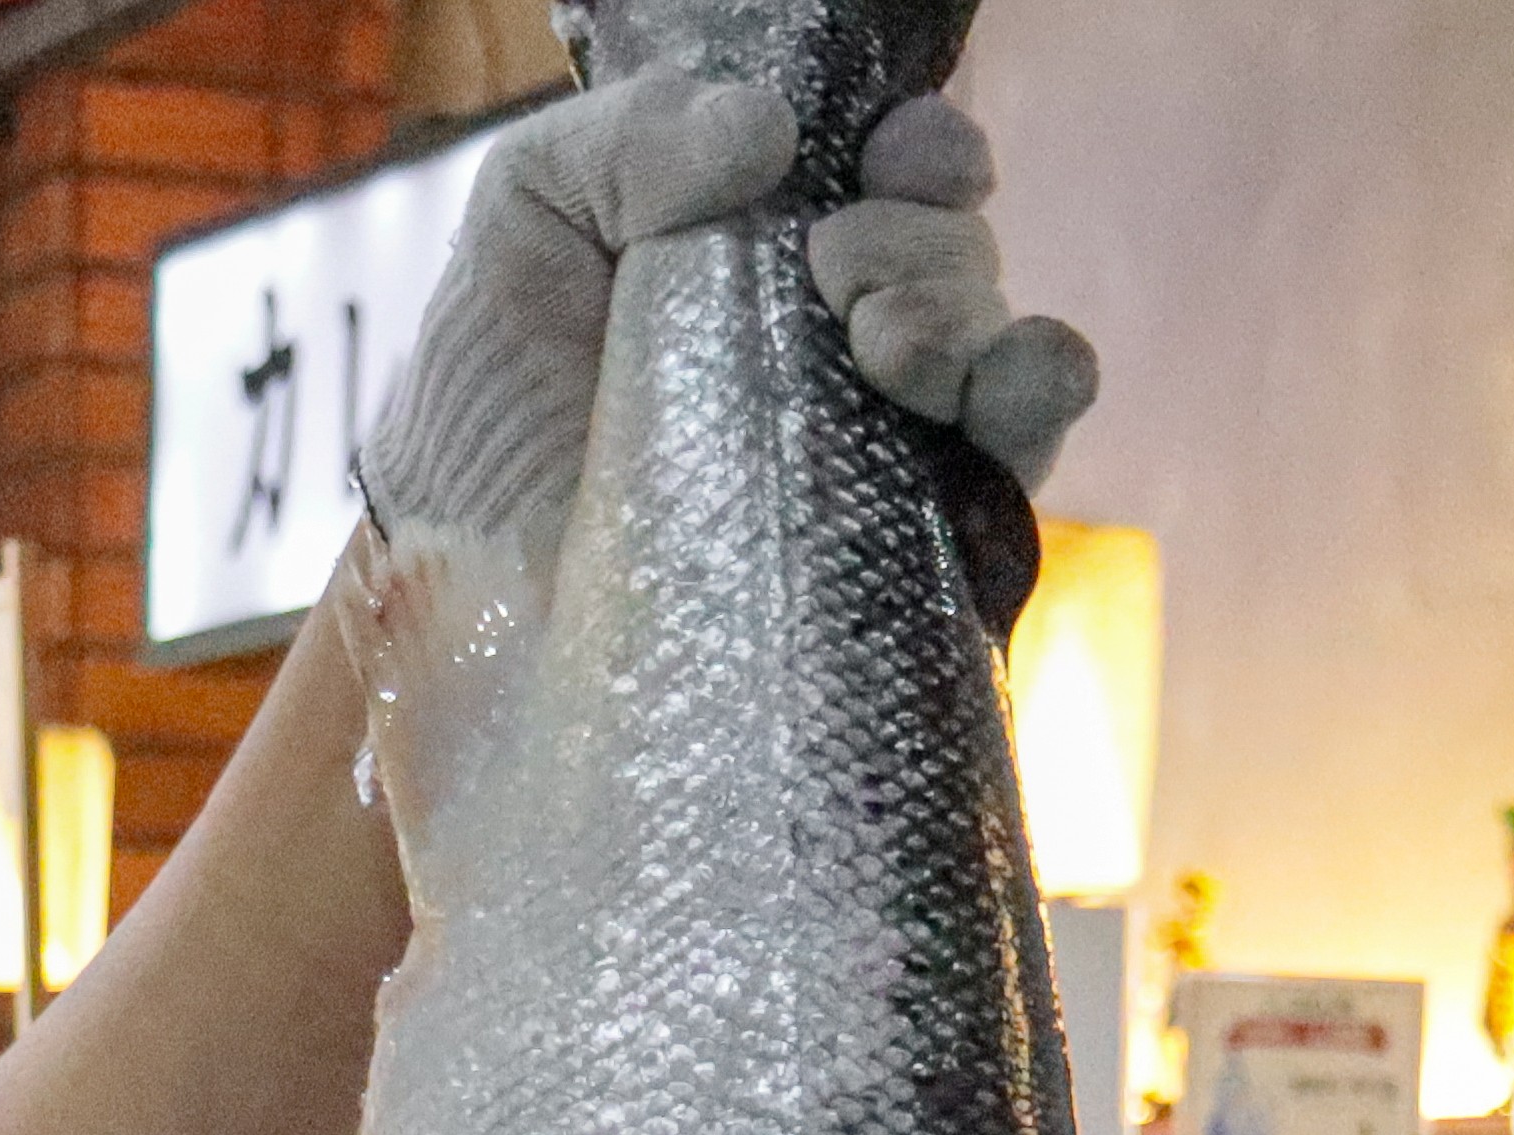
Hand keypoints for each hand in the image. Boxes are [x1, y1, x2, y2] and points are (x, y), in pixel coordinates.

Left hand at [357, 74, 1100, 549]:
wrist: (475, 626)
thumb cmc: (479, 436)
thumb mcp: (522, 231)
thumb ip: (623, 141)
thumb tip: (770, 128)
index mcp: (766, 266)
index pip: (894, 177)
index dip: (914, 149)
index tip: (886, 150)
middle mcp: (840, 359)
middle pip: (951, 252)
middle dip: (916, 237)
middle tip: (833, 270)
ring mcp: (883, 465)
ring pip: (996, 344)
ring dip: (960, 311)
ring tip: (879, 343)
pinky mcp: (912, 567)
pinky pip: (1022, 464)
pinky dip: (1038, 390)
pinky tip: (989, 389)